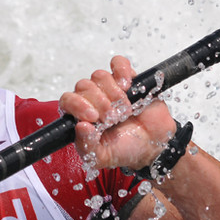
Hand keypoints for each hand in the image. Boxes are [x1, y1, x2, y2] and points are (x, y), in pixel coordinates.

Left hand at [60, 56, 179, 171]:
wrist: (152, 145)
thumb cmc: (124, 149)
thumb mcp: (102, 156)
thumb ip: (87, 146)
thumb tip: (81, 127)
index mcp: (80, 115)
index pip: (67, 100)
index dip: (78, 106)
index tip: (93, 118)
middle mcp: (91, 98)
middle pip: (84, 86)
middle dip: (100, 103)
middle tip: (113, 119)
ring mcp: (108, 86)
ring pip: (99, 76)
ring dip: (114, 94)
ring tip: (125, 111)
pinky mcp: (127, 77)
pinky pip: (118, 63)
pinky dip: (122, 71)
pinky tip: (128, 86)